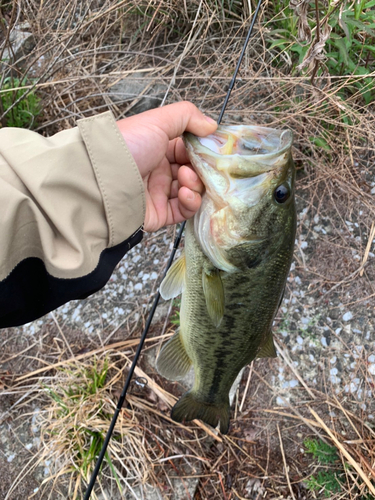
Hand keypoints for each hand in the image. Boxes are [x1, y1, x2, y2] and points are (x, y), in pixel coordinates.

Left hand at [117, 101, 216, 231]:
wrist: (103, 180)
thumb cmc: (128, 146)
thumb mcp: (157, 121)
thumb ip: (187, 116)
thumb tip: (212, 125)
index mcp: (157, 147)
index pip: (188, 149)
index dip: (202, 150)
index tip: (213, 150)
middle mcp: (159, 170)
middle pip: (193, 170)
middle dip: (201, 168)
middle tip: (197, 165)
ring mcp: (159, 193)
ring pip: (192, 190)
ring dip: (196, 184)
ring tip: (186, 177)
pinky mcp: (160, 214)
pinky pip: (184, 210)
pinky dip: (191, 202)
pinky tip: (186, 193)